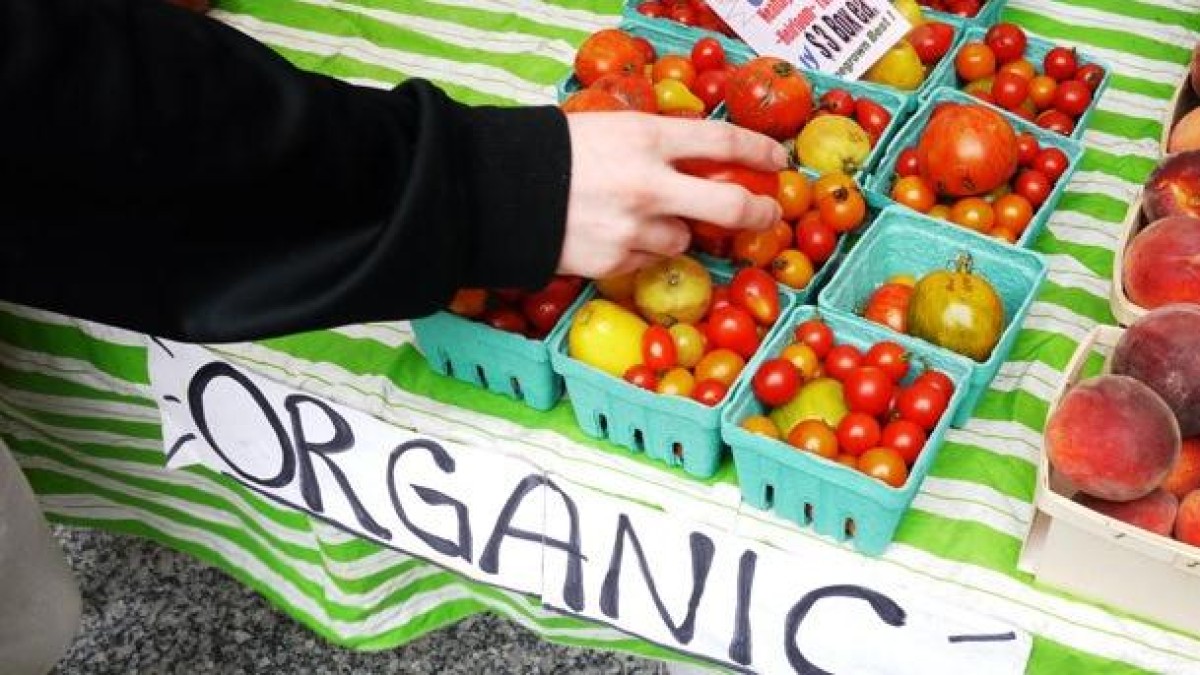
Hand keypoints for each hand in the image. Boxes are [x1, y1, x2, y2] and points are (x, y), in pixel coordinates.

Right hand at [559, 113, 787, 278]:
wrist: (496, 192)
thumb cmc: (551, 152)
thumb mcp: (609, 129)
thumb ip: (655, 144)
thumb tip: (699, 160)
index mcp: (649, 139)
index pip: (723, 141)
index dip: (759, 150)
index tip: (778, 161)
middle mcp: (650, 185)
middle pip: (729, 206)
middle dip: (757, 213)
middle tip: (766, 215)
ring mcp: (634, 229)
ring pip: (683, 239)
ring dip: (673, 231)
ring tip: (637, 219)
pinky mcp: (615, 262)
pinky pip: (645, 261)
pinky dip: (637, 251)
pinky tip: (609, 235)